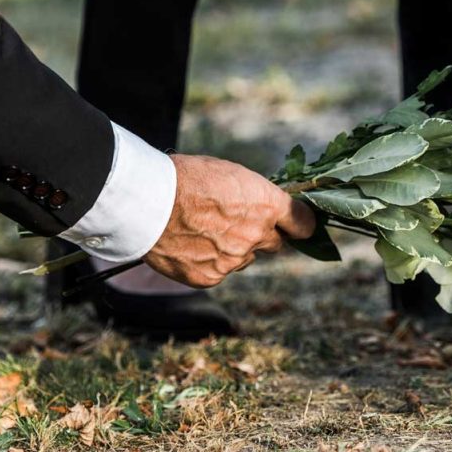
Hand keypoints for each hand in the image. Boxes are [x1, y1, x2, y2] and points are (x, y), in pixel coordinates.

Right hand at [143, 154, 315, 287]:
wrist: (148, 202)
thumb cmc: (186, 178)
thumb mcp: (230, 174)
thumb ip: (253, 197)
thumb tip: (262, 209)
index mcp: (266, 204)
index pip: (303, 223)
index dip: (300, 223)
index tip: (298, 224)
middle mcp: (257, 235)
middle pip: (274, 243)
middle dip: (262, 235)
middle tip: (236, 223)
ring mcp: (234, 260)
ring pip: (243, 258)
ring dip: (231, 248)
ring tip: (201, 230)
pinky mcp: (211, 278)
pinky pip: (218, 272)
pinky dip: (208, 262)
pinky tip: (189, 245)